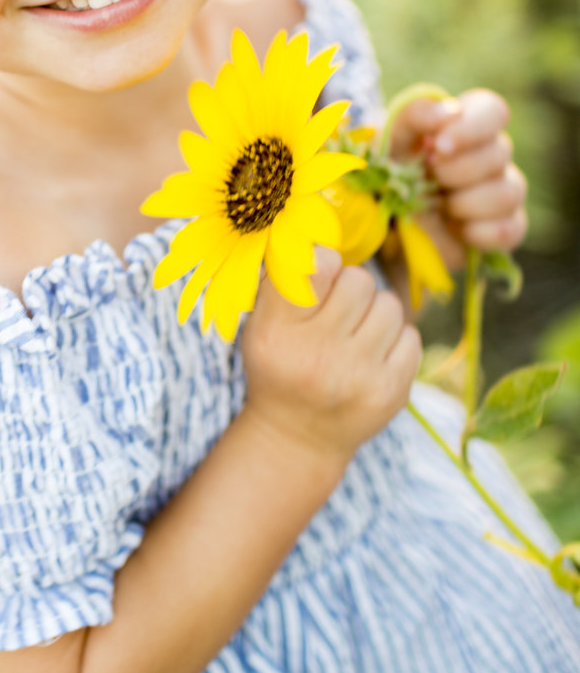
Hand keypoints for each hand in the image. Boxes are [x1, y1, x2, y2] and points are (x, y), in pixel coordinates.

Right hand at [241, 247, 421, 463]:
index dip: (323, 263)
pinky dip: (394, 342)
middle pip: (359, 280)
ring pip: (389, 305)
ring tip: (355, 336)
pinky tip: (372, 357)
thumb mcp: (262, 324)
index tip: (319, 278)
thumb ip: (284, 278)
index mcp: (277, 333)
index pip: (318, 265)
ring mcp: (358, 377)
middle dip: (350, 289)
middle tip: (337, 312)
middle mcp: (317, 356)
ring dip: (374, 314)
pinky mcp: (392, 392)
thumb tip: (317, 235)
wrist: (298, 438)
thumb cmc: (280, 366)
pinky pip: (411, 336)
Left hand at [388, 91, 527, 253]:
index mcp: (467, 124)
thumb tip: (449, 112)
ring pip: (508, 193)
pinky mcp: (504, 228)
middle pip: (499, 153)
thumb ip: (414, 116)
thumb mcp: (390, 139)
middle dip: (456, 171)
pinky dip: (478, 232)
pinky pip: (508, 230)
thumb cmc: (391, 168)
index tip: (439, 146)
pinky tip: (454, 228)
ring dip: (465, 203)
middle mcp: (493, 155)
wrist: (385, 220)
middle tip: (427, 178)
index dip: (471, 128)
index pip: (493, 111)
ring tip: (439, 206)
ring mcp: (503, 191)